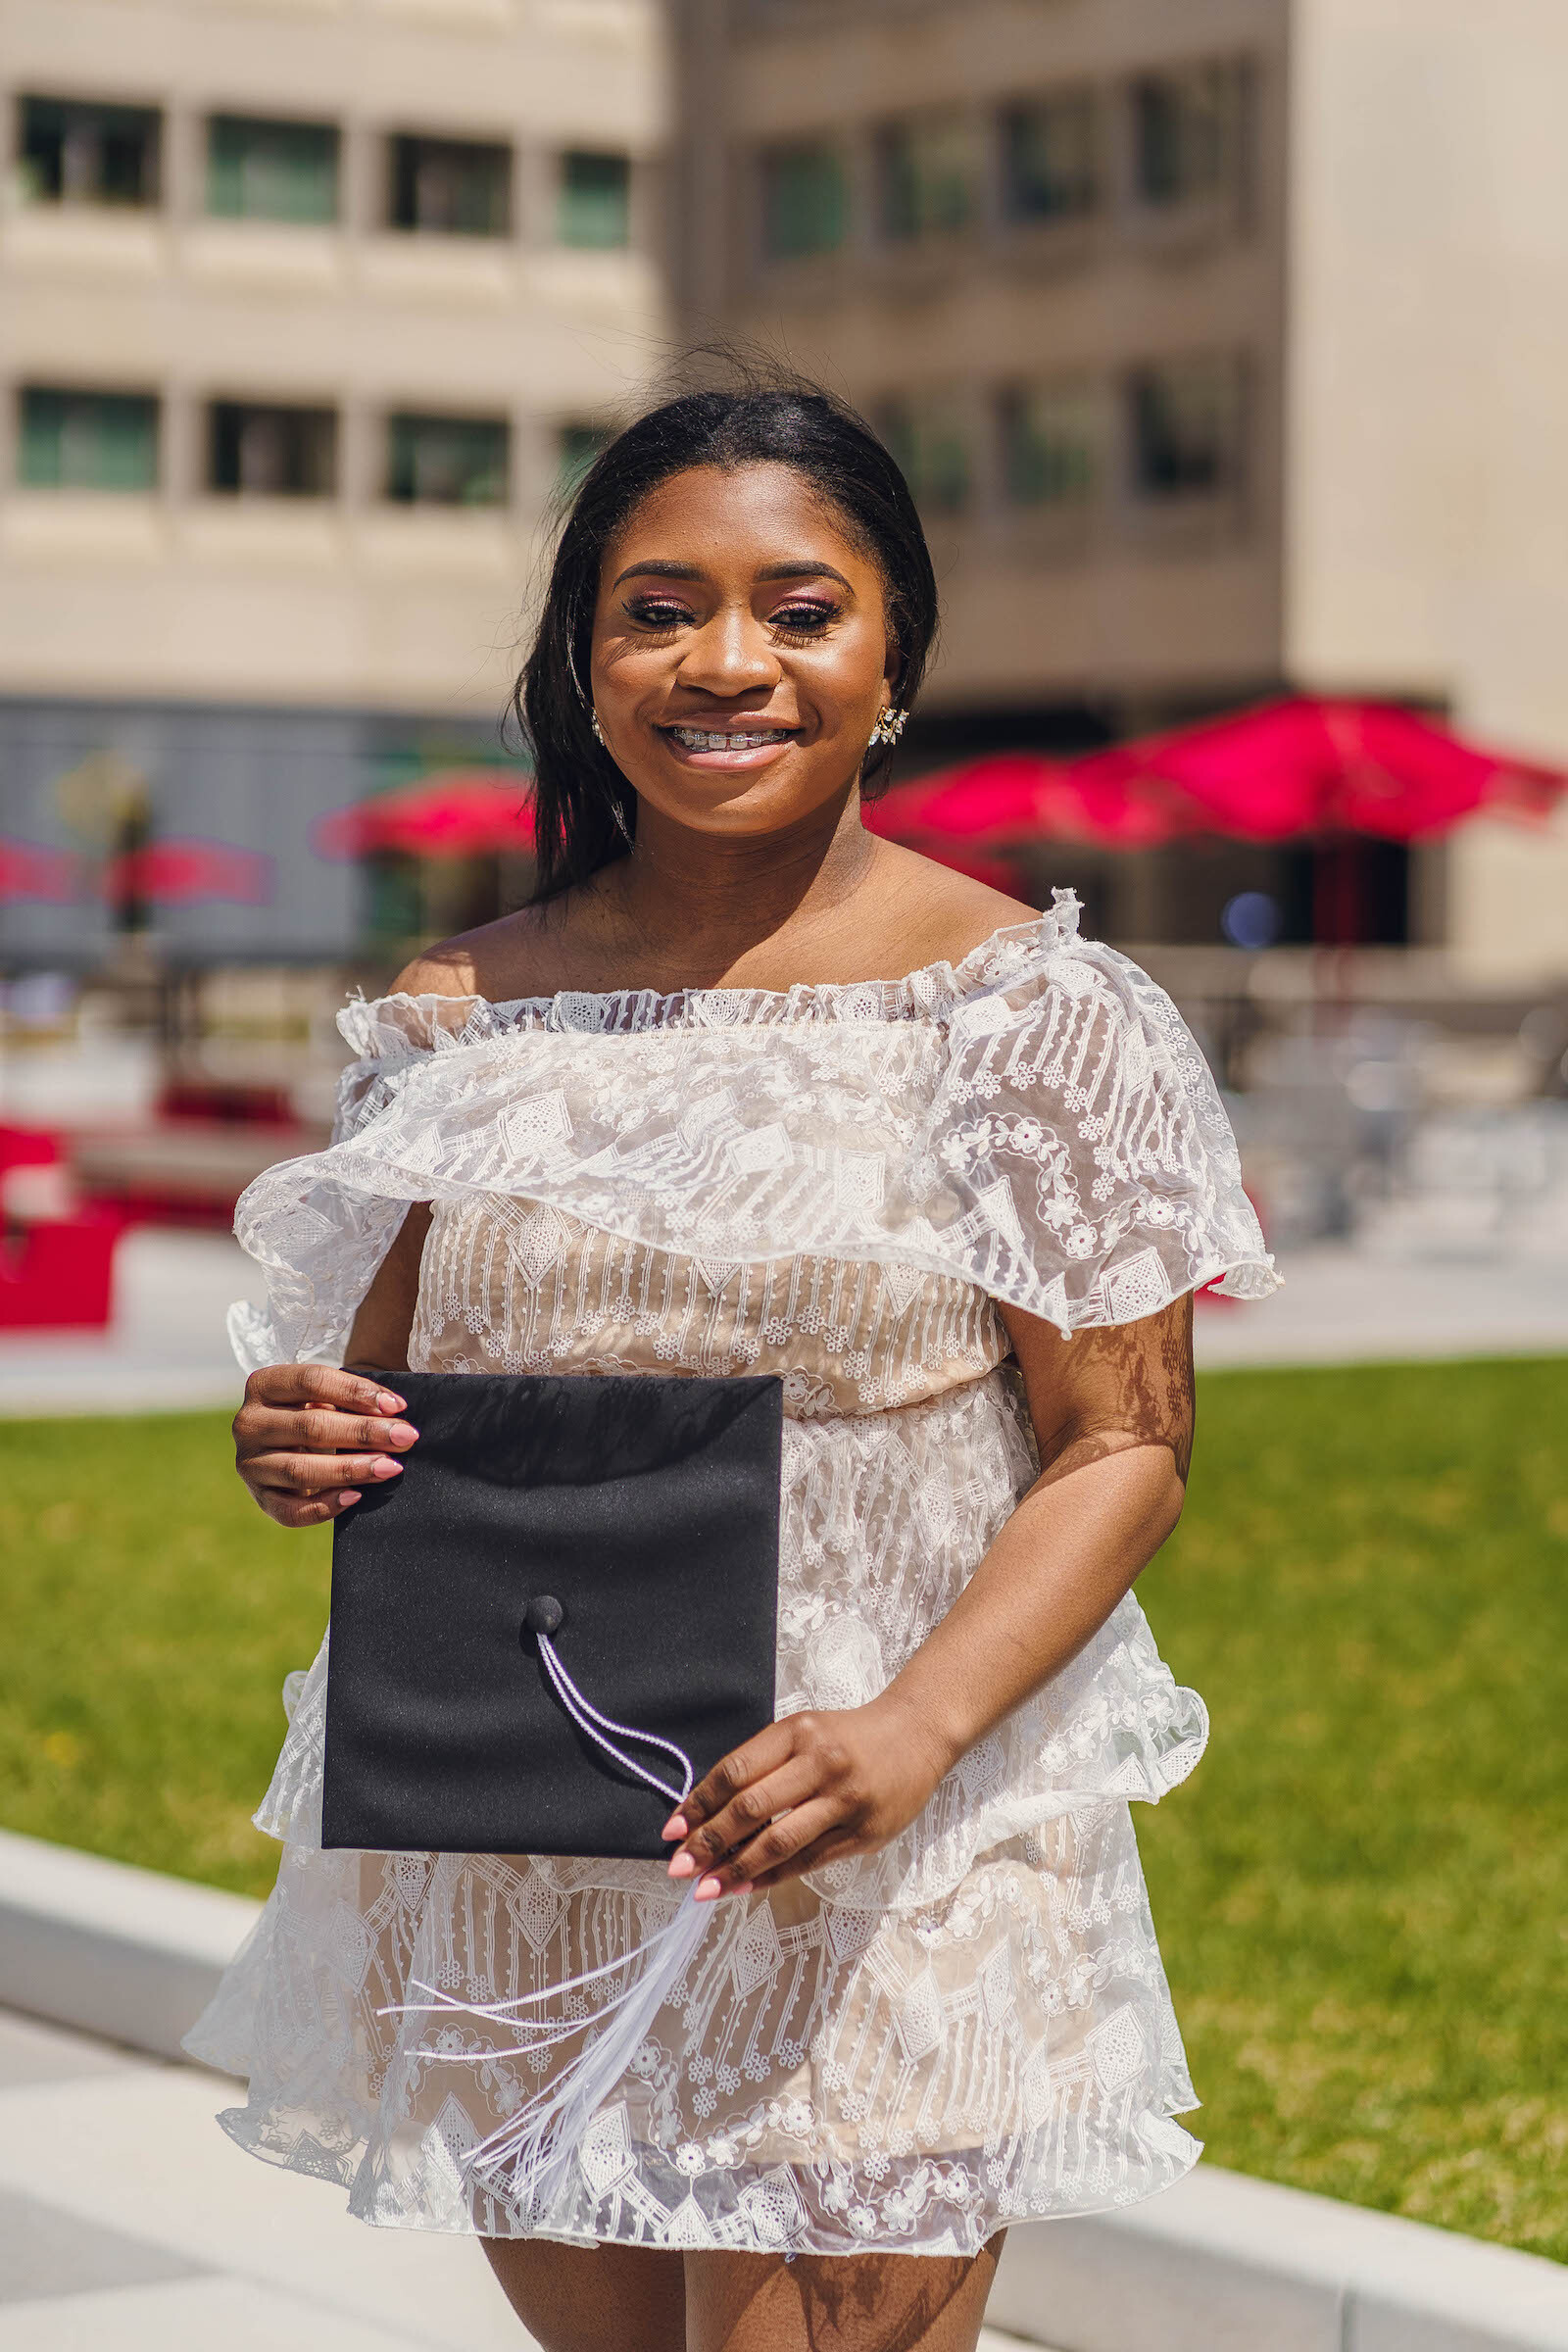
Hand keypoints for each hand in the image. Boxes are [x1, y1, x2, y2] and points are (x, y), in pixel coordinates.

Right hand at [233, 1364, 417, 1527]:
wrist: (289, 1446)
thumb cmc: (317, 1413)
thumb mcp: (327, 1396)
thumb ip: (354, 1399)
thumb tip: (395, 1412)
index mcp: (264, 1385)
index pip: (311, 1381)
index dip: (356, 1392)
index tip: (397, 1406)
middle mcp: (249, 1423)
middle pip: (310, 1427)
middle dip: (364, 1432)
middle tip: (405, 1437)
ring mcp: (249, 1463)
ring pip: (300, 1470)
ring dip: (350, 1469)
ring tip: (389, 1467)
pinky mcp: (259, 1497)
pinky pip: (290, 1511)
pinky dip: (325, 1507)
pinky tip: (356, 1497)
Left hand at [662, 1696, 951, 1901]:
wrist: (915, 1736)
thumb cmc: (847, 1737)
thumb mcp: (803, 1733)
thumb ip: (763, 1766)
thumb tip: (711, 1813)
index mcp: (797, 1733)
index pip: (735, 1772)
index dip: (699, 1804)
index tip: (672, 1830)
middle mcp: (820, 1764)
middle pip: (752, 1808)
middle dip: (709, 1842)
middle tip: (680, 1867)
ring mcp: (844, 1801)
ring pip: (779, 1841)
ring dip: (736, 1869)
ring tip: (705, 1889)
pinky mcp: (863, 1833)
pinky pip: (808, 1861)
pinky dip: (771, 1877)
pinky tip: (744, 1889)